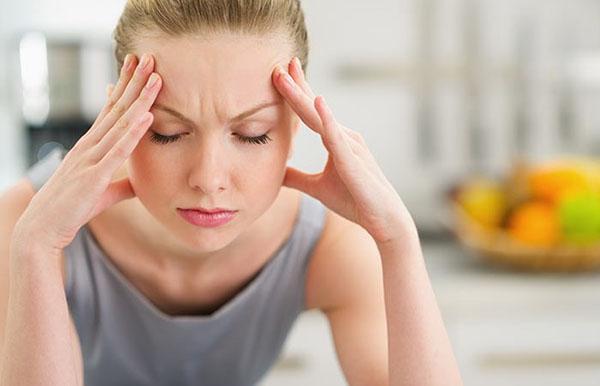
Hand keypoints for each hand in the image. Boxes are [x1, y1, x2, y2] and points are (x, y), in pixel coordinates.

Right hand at [12, 53, 161, 254]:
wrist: (43, 228)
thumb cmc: (72, 208)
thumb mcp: (104, 192)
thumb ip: (123, 183)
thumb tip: (140, 181)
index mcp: (92, 146)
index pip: (111, 110)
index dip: (126, 87)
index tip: (139, 67)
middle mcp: (90, 145)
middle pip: (116, 107)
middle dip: (134, 81)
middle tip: (149, 57)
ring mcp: (91, 157)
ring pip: (120, 122)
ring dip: (139, 99)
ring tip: (155, 77)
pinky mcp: (94, 175)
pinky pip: (118, 149)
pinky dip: (133, 131)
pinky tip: (147, 115)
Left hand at [272, 57, 413, 243]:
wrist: (383, 220)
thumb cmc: (354, 201)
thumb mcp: (317, 188)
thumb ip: (297, 177)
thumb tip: (276, 172)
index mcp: (336, 140)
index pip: (311, 112)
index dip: (296, 93)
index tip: (280, 73)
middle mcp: (344, 137)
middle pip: (314, 108)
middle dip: (297, 85)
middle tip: (279, 64)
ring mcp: (350, 147)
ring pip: (322, 118)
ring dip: (303, 96)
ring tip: (288, 75)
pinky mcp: (354, 162)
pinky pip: (338, 139)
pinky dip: (328, 121)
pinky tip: (319, 103)